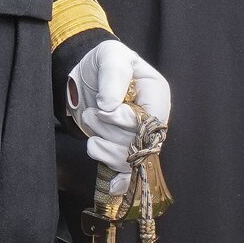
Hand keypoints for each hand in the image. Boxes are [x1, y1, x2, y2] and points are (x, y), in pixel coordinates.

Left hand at [67, 39, 170, 195]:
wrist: (87, 75)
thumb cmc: (104, 61)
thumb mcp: (110, 56)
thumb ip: (113, 76)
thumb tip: (109, 106)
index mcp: (156, 94)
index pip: (152, 119)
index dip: (128, 120)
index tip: (105, 110)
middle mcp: (151, 120)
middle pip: (138, 142)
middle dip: (109, 130)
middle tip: (92, 112)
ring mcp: (136, 138)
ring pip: (127, 159)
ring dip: (103, 145)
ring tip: (89, 120)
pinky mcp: (121, 150)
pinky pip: (124, 173)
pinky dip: (118, 181)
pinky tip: (112, 187)